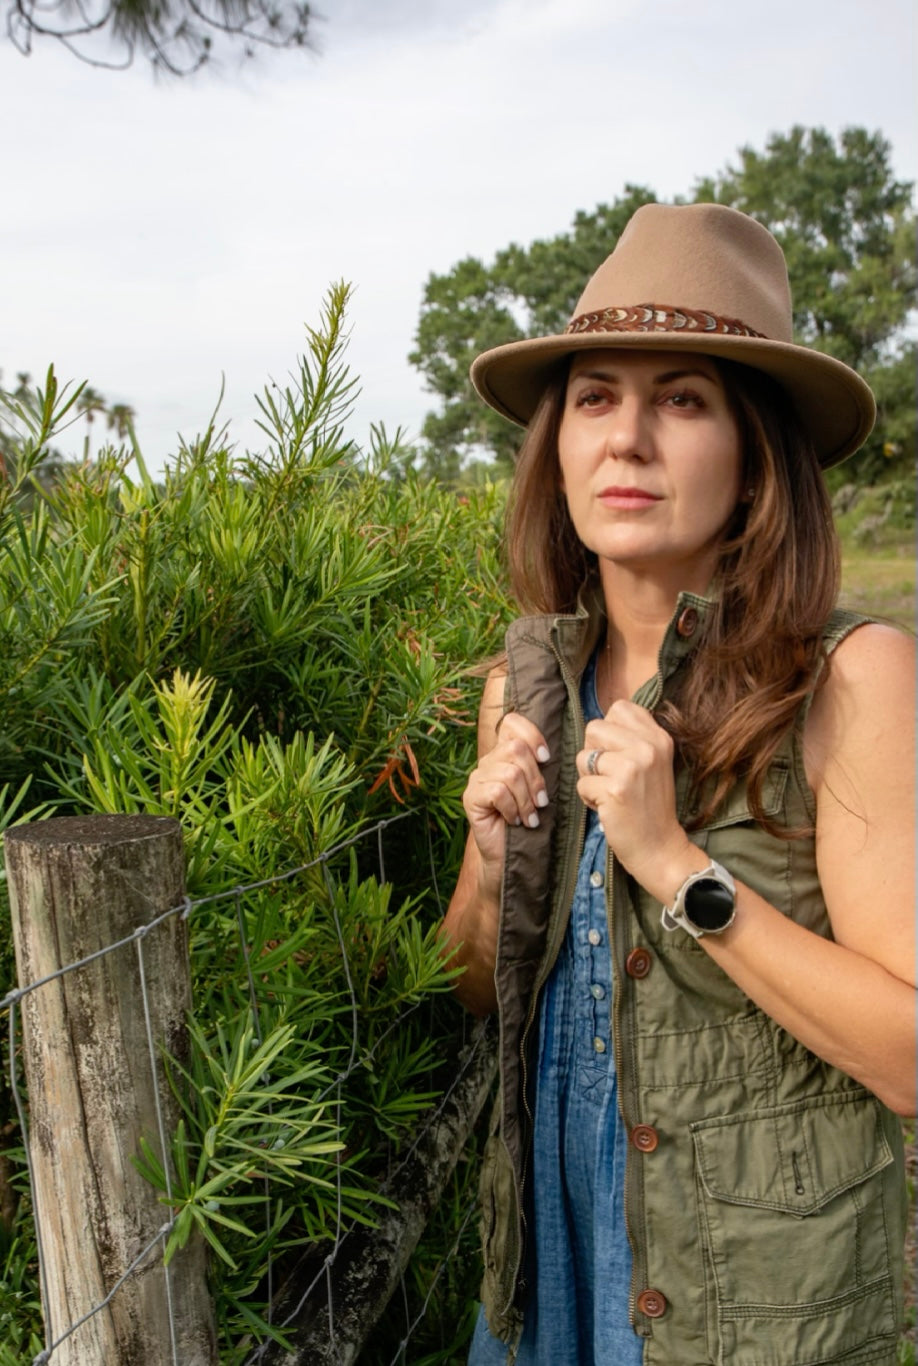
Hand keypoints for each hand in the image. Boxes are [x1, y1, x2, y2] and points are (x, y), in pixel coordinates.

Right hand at [462, 711, 550, 886]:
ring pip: (509, 772)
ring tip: (529, 817)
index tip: (546, 758)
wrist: (509, 857)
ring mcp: (476, 779)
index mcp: (504, 755)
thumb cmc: (528, 822)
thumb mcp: (539, 790)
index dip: (532, 734)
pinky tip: (515, 821)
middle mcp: (487, 762)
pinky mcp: (470, 798)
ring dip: (526, 799)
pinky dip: (512, 808)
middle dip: (535, 777)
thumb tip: (555, 751)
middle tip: (541, 802)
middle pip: (515, 748)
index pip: (512, 723)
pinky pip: (497, 792)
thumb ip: (541, 767)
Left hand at [576, 700, 693, 899]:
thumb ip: (633, 738)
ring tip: (610, 792)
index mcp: (659, 737)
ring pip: (583, 756)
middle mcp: (648, 747)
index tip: (619, 754)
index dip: (608, 732)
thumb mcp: (653, 762)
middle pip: (594, 728)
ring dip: (589, 777)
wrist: (660, 847)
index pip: (619, 708)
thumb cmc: (649, 804)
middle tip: (610, 776)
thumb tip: (599, 723)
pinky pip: (581, 784)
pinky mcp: (615, 789)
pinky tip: (608, 808)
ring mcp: (632, 767)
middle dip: (593, 753)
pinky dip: (588, 799)